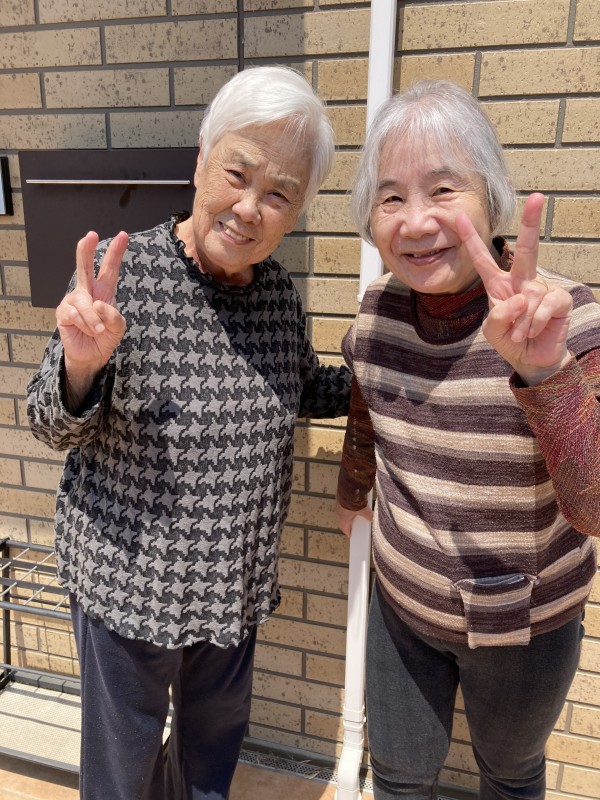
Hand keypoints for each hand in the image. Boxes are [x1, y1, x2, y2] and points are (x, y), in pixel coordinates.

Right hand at [56, 231, 127, 405]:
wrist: (92, 356)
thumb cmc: (106, 337)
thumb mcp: (118, 327)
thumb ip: (114, 316)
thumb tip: (97, 304)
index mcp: (104, 291)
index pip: (110, 269)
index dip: (116, 252)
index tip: (123, 235)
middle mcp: (87, 291)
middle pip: (85, 267)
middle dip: (87, 251)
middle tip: (91, 235)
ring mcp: (73, 300)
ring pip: (85, 302)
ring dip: (94, 319)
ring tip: (99, 330)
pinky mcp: (64, 312)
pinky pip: (76, 315)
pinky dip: (86, 325)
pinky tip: (89, 331)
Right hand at [335, 499, 372, 537]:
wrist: (349, 488)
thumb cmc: (354, 502)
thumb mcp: (365, 511)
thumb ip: (369, 517)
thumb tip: (374, 520)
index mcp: (343, 519)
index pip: (344, 529)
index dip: (348, 532)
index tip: (350, 535)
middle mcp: (338, 513)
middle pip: (342, 520)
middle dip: (348, 522)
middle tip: (354, 523)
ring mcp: (337, 505)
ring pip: (342, 512)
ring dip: (347, 513)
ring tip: (354, 511)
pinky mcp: (339, 497)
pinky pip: (342, 503)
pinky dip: (347, 504)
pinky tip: (352, 501)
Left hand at [455, 193, 572, 384]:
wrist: (531, 359)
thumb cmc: (510, 340)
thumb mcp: (492, 330)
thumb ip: (498, 315)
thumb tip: (520, 298)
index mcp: (499, 284)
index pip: (483, 259)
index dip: (471, 239)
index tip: (458, 217)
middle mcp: (521, 281)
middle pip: (527, 248)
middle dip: (532, 222)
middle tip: (538, 196)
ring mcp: (541, 288)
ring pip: (529, 296)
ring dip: (521, 322)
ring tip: (520, 334)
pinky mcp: (559, 300)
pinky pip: (544, 305)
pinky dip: (534, 322)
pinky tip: (534, 331)